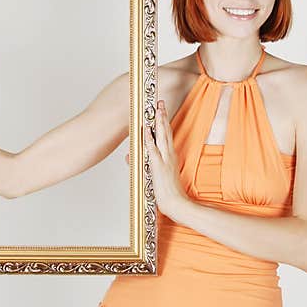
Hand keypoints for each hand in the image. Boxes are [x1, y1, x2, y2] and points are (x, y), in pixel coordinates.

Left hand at [141, 99, 188, 219]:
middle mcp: (169, 155)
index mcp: (171, 156)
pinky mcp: (159, 167)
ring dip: (159, 123)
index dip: (164, 122)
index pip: (167, 135)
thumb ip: (146, 163)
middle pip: (166, 132)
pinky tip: (146, 131)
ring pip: (162, 137)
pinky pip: (153, 151)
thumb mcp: (157, 175)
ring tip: (157, 110)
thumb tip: (129, 157)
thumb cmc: (169, 191)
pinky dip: (149, 140)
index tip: (161, 111)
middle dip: (163, 116)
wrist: (176, 203)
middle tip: (161, 103)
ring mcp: (165, 160)